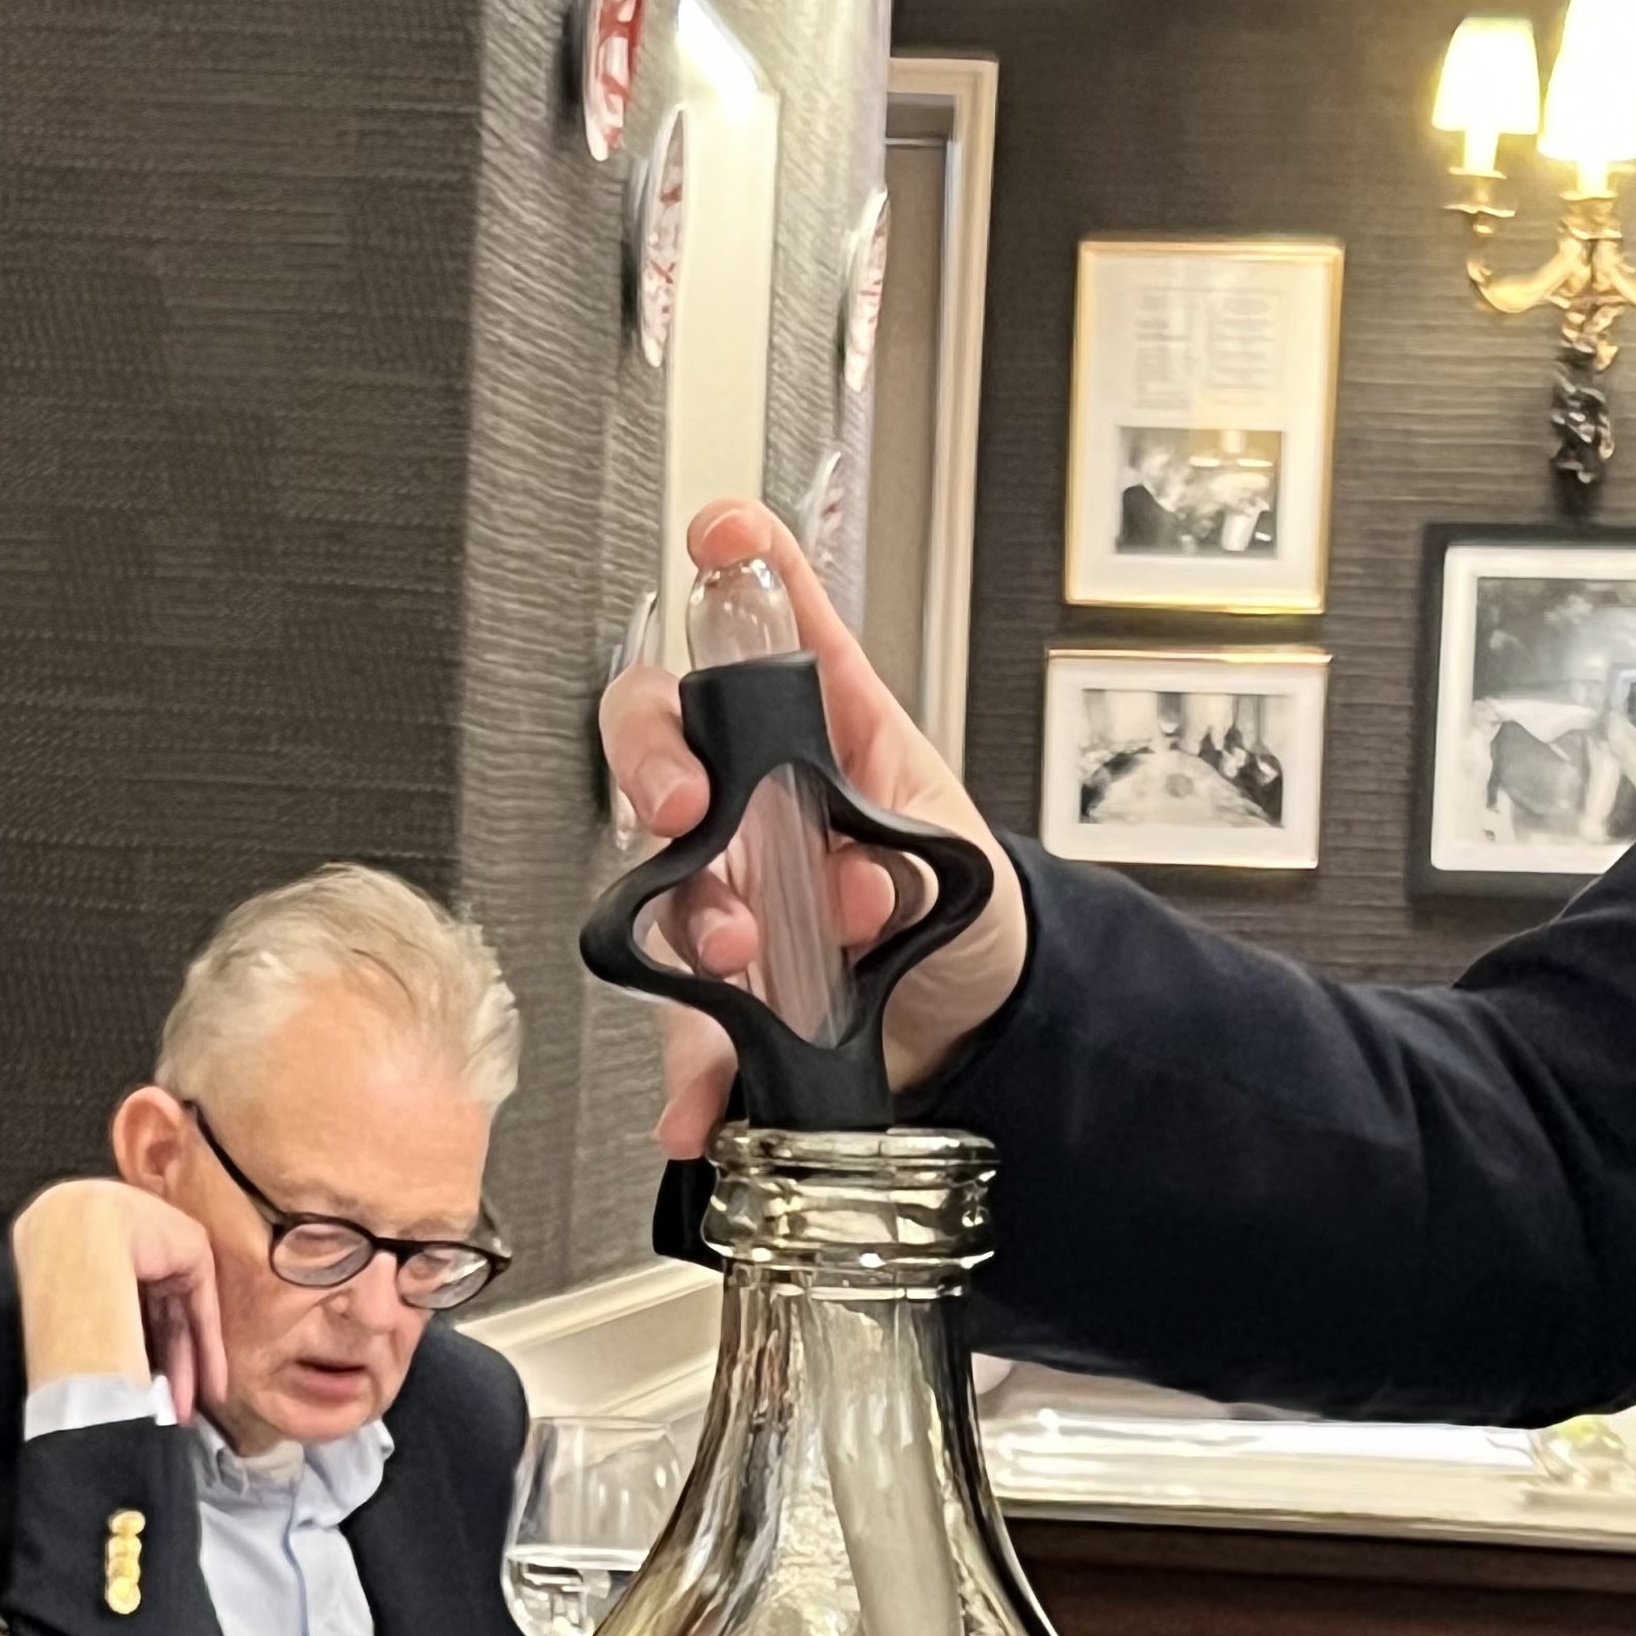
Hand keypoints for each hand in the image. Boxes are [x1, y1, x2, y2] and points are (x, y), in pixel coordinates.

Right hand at [11, 1178, 229, 1428]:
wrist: (73, 1235)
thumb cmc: (54, 1273)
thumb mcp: (63, 1305)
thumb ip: (83, 1329)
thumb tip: (79, 1380)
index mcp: (92, 1255)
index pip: (121, 1314)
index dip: (130, 1357)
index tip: (135, 1398)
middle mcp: (129, 1248)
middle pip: (154, 1321)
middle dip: (162, 1372)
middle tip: (166, 1414)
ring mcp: (163, 1247)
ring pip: (179, 1319)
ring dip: (186, 1370)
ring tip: (186, 1414)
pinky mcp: (193, 1249)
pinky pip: (202, 1307)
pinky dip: (209, 1348)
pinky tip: (213, 1388)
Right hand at [598, 500, 1028, 1157]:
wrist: (978, 1024)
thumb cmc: (970, 915)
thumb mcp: (956, 855)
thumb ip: (898, 849)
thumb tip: (849, 882)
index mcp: (824, 738)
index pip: (769, 630)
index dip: (740, 572)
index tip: (722, 537)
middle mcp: (760, 803)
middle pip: (662, 739)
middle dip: (657, 763)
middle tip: (685, 804)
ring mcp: (735, 888)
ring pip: (666, 881)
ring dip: (696, 920)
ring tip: (748, 957)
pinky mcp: (723, 982)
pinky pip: (682, 1019)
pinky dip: (689, 1065)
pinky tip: (696, 1097)